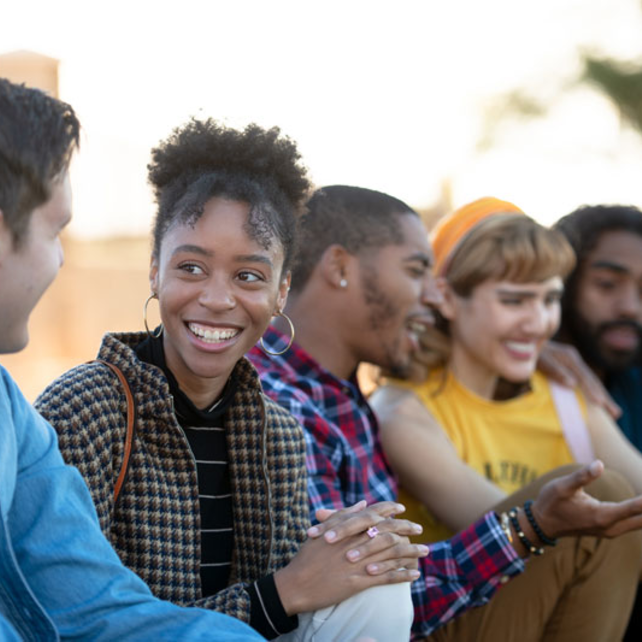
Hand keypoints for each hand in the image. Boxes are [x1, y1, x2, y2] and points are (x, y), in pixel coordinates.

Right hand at [274, 502, 426, 614]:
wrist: (295, 583)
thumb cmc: (307, 556)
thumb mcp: (323, 530)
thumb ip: (343, 515)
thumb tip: (362, 503)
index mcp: (347, 528)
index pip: (372, 514)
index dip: (388, 509)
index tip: (401, 508)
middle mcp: (355, 542)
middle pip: (387, 531)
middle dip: (406, 529)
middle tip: (419, 528)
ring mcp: (358, 562)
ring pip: (391, 554)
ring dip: (411, 552)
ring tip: (425, 551)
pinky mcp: (359, 581)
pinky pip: (386, 577)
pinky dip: (403, 575)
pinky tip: (415, 574)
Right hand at [531, 460, 641, 538]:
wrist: (542, 523)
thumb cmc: (551, 502)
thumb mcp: (562, 486)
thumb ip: (582, 476)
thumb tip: (600, 464)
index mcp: (602, 515)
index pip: (636, 507)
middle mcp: (611, 527)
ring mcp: (611, 530)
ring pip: (641, 523)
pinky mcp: (609, 529)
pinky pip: (634, 523)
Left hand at [537, 341, 620, 418]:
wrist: (524, 341)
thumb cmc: (530, 353)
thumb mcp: (540, 361)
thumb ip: (555, 371)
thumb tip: (573, 384)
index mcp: (569, 357)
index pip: (585, 377)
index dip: (593, 391)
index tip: (600, 404)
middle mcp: (574, 358)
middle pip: (592, 379)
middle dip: (604, 397)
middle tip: (616, 413)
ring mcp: (572, 362)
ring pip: (590, 381)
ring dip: (601, 396)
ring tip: (613, 413)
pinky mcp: (568, 366)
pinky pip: (584, 380)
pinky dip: (592, 392)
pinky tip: (598, 402)